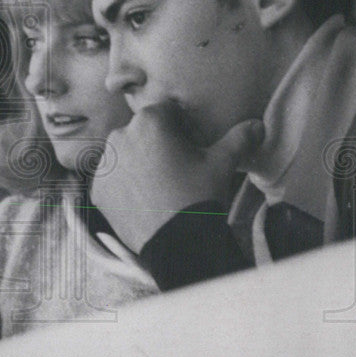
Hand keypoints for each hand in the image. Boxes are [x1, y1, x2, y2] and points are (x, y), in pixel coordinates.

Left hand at [90, 102, 263, 252]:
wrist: (178, 243)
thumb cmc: (200, 195)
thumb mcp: (223, 163)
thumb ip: (240, 137)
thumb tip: (258, 125)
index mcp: (149, 121)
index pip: (166, 113)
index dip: (180, 128)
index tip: (190, 147)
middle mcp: (120, 136)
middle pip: (142, 133)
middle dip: (157, 145)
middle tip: (176, 170)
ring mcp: (105, 165)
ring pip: (125, 155)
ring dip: (138, 164)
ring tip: (159, 187)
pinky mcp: (97, 190)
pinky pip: (112, 180)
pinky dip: (125, 187)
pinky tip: (144, 200)